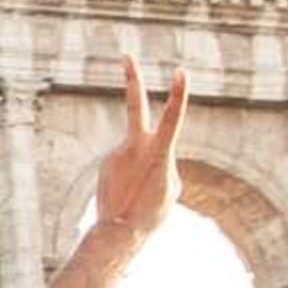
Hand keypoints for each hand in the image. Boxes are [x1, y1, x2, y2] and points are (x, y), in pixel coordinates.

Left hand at [90, 55, 188, 244]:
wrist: (119, 231)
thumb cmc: (151, 213)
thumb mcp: (170, 187)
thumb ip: (165, 164)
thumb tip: (152, 156)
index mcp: (159, 152)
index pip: (173, 117)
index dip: (179, 94)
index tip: (181, 71)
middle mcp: (135, 146)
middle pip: (136, 106)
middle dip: (133, 79)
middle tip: (126, 55)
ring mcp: (118, 152)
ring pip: (137, 153)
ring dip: (140, 172)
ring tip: (138, 194)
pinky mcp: (106, 161)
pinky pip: (125, 164)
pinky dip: (130, 178)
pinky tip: (127, 194)